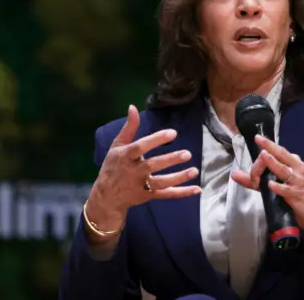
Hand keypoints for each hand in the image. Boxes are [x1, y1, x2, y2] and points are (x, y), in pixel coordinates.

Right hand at [86, 105, 200, 233]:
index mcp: (125, 156)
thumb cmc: (113, 166)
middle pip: (152, 166)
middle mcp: (133, 172)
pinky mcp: (148, 196)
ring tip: (195, 170)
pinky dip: (182, 193)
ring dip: (179, 178)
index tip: (172, 133)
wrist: (106, 197)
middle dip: (170, 160)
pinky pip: (167, 195)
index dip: (156, 140)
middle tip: (187, 154)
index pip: (140, 147)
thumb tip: (132, 107)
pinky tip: (197, 189)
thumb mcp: (117, 146)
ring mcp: (141, 185)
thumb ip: (128, 128)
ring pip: (161, 182)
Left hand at [231, 135, 303, 245]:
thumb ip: (255, 180)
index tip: (256, 156)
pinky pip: (286, 190)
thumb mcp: (276, 185)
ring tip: (264, 156)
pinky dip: (278, 187)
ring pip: (283, 170)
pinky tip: (270, 184)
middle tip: (259, 139)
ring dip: (273, 163)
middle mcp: (296, 169)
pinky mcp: (296, 195)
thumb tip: (234, 174)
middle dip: (269, 146)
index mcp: (293, 163)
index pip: (278, 152)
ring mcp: (297, 182)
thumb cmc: (296, 196)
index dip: (265, 152)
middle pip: (282, 155)